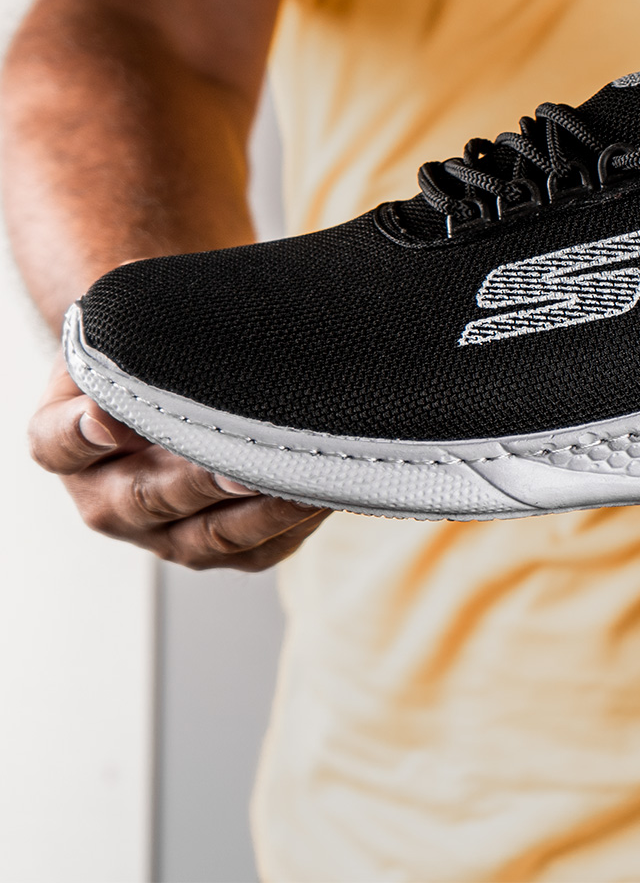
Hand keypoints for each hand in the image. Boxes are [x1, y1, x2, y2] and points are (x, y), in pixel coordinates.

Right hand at [29, 362, 330, 570]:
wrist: (170, 399)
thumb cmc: (145, 369)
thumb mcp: (117, 348)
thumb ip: (120, 361)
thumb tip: (116, 399)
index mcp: (68, 447)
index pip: (58, 443)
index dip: (80, 433)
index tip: (107, 420)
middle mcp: (108, 502)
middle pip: (148, 497)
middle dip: (201, 481)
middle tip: (242, 466)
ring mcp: (162, 534)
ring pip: (211, 536)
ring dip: (260, 512)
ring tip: (301, 485)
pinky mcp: (214, 551)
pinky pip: (254, 551)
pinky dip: (290, 527)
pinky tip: (321, 496)